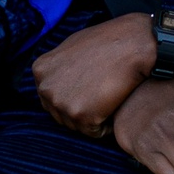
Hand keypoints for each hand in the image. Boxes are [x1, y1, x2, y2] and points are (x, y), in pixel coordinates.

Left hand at [32, 13, 154, 136]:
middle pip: (60, 114)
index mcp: (41, 70)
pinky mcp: (81, 116)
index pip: (50, 97)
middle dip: (81, 109)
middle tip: (101, 92)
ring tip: (109, 96)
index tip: (89, 86)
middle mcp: (45, 88)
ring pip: (77, 125)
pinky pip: (95, 132)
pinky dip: (107, 124)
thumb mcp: (71, 46)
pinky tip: (116, 105)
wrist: (132, 44)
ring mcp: (61, 102)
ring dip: (94, 118)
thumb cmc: (107, 41)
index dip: (72, 95)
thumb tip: (52, 79)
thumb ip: (57, 66)